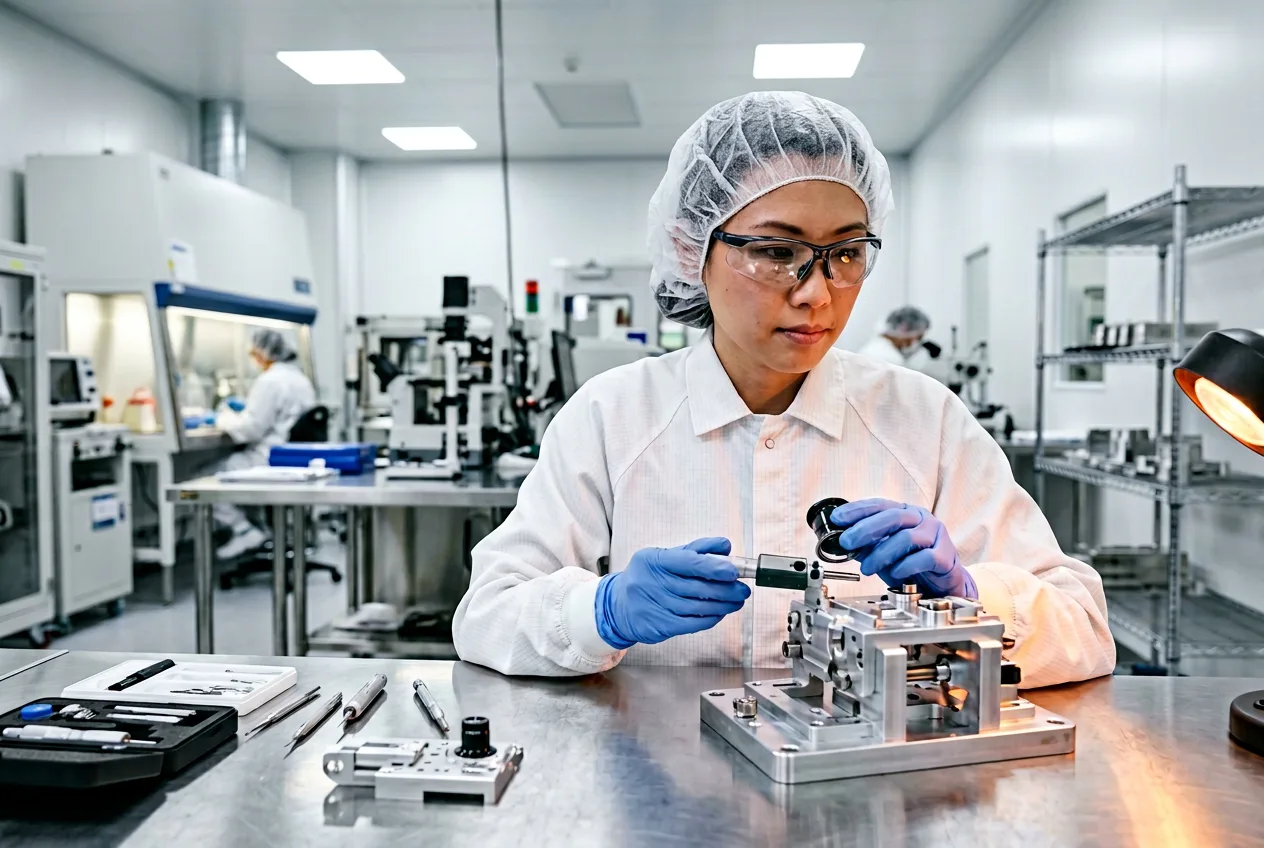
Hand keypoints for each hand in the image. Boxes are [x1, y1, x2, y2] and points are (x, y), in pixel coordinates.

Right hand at [595, 537, 750, 648]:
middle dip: (725, 590)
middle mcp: (650, 583)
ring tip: (736, 601)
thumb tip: (725, 546)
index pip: (688, 562)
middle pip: (696, 588)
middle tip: (742, 590)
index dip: (714, 567)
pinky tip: (719, 613)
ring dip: (722, 605)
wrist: (618, 606)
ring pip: (696, 607)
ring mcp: (652, 606)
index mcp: (653, 560)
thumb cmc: (647, 578)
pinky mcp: (656, 626)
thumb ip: (697, 550)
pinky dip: (709, 618)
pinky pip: (690, 624)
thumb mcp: (666, 556)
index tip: (734, 571)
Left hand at [831, 499, 976, 598]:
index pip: (879, 505)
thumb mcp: (884, 553)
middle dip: (865, 529)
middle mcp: (921, 519)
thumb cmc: (912, 564)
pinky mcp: (945, 555)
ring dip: (881, 554)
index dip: (857, 510)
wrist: (942, 584)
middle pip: (893, 517)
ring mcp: (936, 535)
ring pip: (906, 538)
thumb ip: (866, 546)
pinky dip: (906, 566)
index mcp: (905, 512)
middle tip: (847, 542)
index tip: (837, 518)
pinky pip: (924, 557)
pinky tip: (895, 573)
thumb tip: (841, 543)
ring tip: (867, 568)